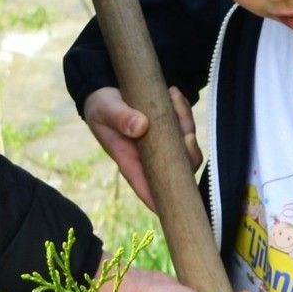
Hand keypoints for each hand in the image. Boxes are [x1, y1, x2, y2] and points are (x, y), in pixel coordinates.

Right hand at [82, 86, 200, 210]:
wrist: (107, 91)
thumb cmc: (102, 107)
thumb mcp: (105, 109)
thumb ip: (120, 117)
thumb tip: (140, 127)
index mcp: (131, 162)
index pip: (150, 189)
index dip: (167, 200)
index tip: (182, 199)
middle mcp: (150, 159)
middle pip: (179, 169)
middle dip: (189, 152)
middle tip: (186, 131)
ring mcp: (162, 146)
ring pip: (187, 146)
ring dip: (186, 121)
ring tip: (172, 96)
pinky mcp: (171, 131)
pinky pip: (186, 126)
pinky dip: (183, 109)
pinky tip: (173, 93)